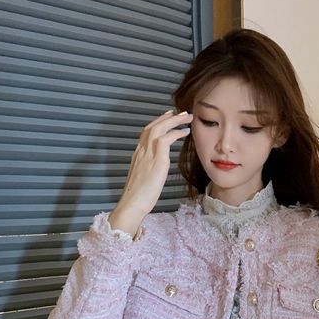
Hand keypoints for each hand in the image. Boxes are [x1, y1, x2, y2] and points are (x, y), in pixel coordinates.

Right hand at [110, 109, 192, 227]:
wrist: (132, 205)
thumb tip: (155, 169)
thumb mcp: (143, 179)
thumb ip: (148, 169)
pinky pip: (165, 139)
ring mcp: (148, 155)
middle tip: (180, 112)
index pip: (146, 133)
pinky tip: (185, 132)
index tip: (167, 117)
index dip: (157, 123)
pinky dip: (175, 133)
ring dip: (173, 121)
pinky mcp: (157, 161)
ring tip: (186, 117)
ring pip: (159, 128)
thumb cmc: (138, 197)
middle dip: (167, 117)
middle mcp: (141, 151)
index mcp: (137, 155)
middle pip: (152, 126)